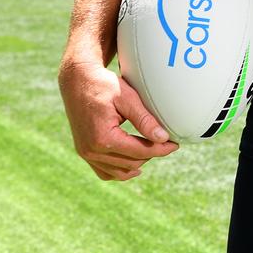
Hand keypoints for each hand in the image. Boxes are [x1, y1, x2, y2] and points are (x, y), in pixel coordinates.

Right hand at [58, 60, 178, 180]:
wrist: (78, 81)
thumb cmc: (103, 85)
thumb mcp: (127, 98)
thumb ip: (144, 119)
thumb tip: (163, 138)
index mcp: (103, 138)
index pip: (139, 152)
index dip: (160, 149)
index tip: (174, 144)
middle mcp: (91, 150)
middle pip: (131, 163)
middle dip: (151, 155)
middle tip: (166, 143)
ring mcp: (86, 153)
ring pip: (118, 172)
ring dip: (137, 163)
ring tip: (152, 150)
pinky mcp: (84, 151)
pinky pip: (104, 171)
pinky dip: (119, 170)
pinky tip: (133, 164)